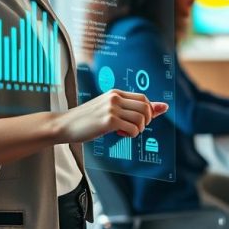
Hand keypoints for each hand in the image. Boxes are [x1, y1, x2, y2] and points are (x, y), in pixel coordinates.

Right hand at [51, 90, 167, 143]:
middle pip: (146, 108)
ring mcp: (112, 108)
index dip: (147, 112)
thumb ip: (134, 109)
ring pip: (142, 119)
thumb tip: (164, 107)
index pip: (144, 99)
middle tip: (133, 128)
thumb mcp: (110, 110)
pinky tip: (118, 134)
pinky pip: (133, 129)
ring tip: (125, 132)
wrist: (64, 125)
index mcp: (116, 93)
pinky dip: (130, 135)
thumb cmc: (87, 120)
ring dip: (138, 129)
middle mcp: (115, 97)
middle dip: (145, 121)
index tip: (138, 121)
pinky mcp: (108, 121)